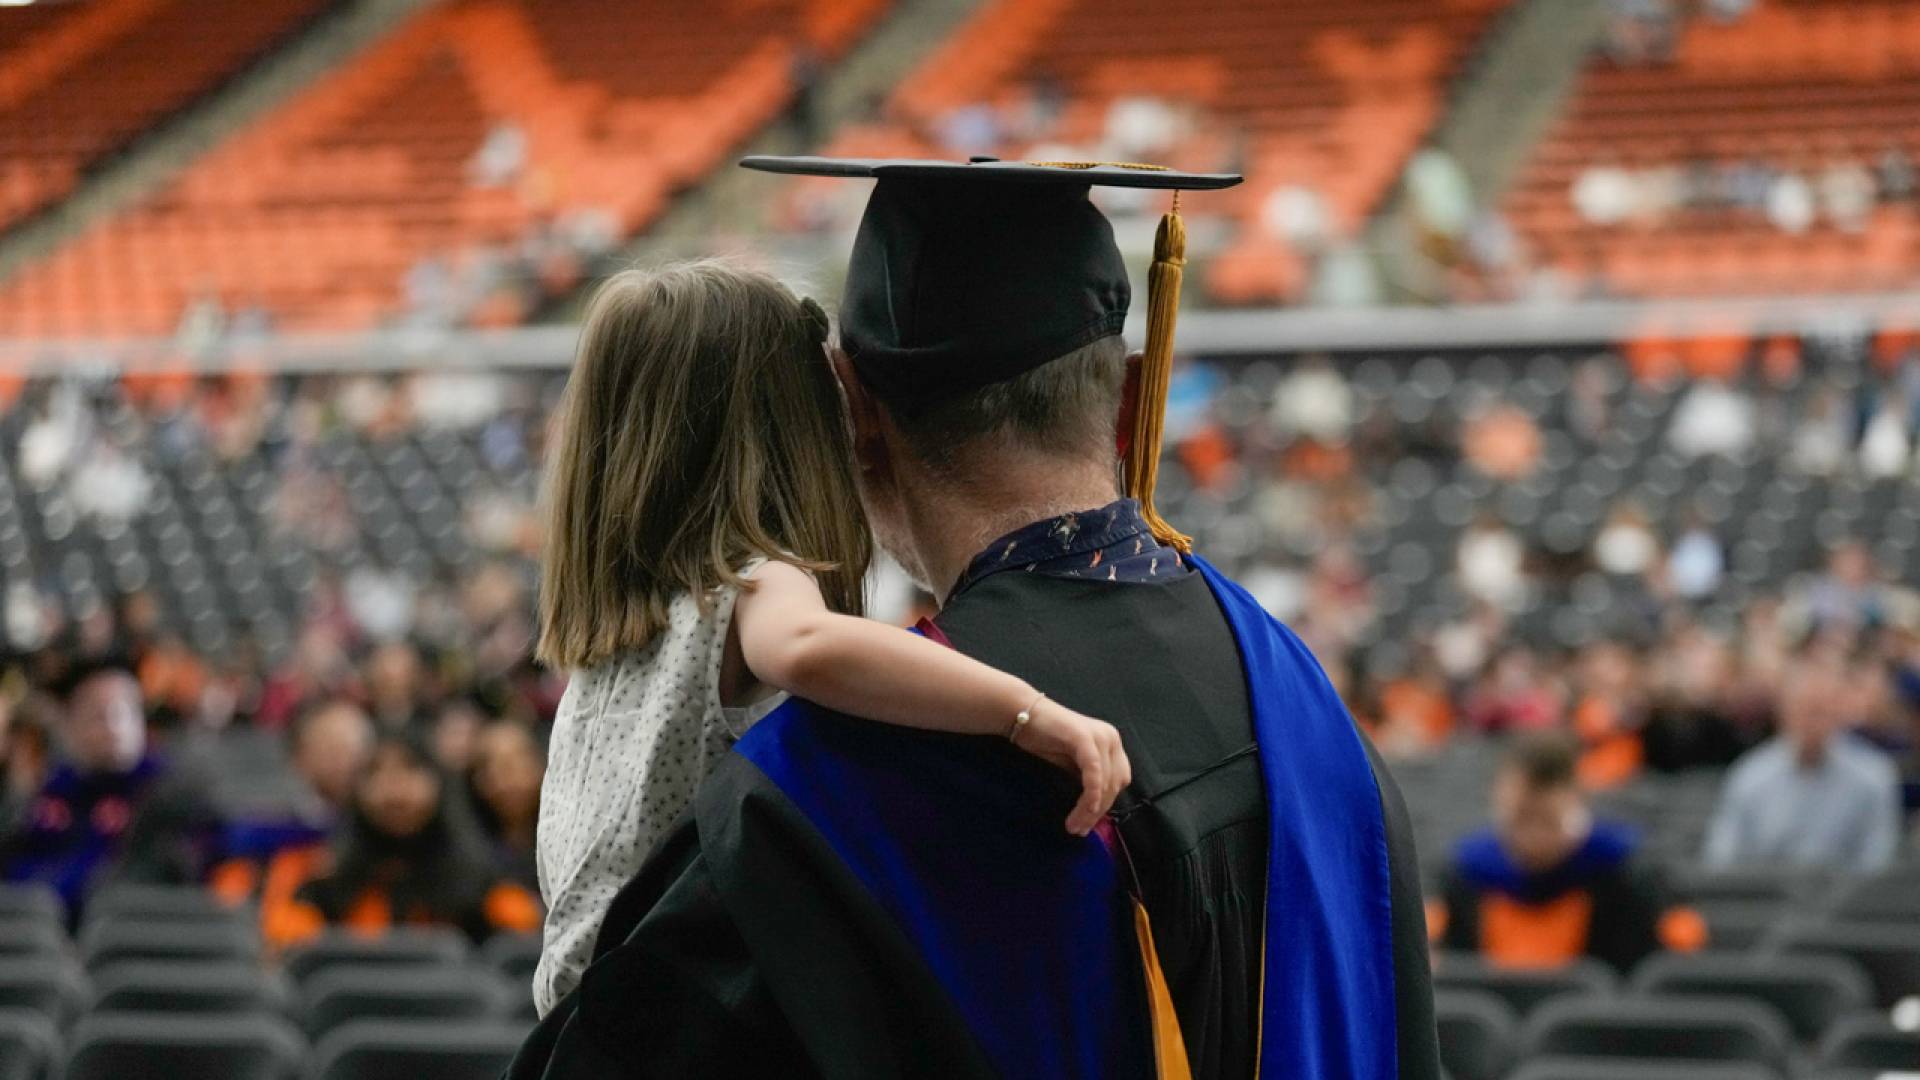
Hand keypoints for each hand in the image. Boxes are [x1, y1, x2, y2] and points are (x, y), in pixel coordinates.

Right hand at [1011, 699, 1131, 835]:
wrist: (1020, 714)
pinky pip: (1094, 772)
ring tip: (1074, 826)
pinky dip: (1091, 793)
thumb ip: (1085, 781)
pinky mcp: (1085, 738)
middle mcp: (1111, 738)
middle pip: (1115, 784)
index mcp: (1111, 743)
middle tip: (1079, 830)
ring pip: (1105, 781)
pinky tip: (1084, 809)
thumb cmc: (1043, 739)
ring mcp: (1100, 736)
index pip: (1118, 780)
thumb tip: (1092, 814)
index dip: (1106, 805)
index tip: (1088, 825)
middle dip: (1098, 811)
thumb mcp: (1071, 764)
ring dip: (1090, 809)